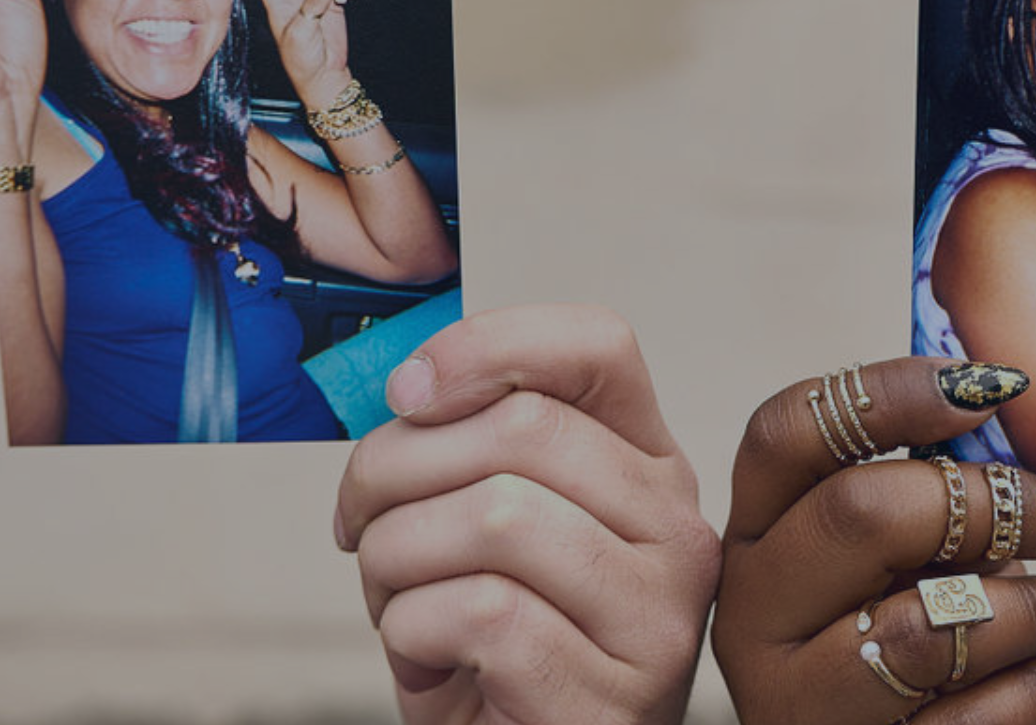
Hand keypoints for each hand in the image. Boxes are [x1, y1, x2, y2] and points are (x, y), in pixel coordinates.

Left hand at [334, 305, 720, 724]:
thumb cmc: (498, 656)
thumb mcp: (494, 529)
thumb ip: (474, 446)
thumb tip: (413, 383)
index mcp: (647, 467)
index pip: (598, 346)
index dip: (488, 345)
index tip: (407, 393)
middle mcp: (674, 530)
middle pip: (520, 428)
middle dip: (394, 470)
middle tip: (361, 528)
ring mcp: (656, 617)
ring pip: (494, 516)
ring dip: (397, 561)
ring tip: (398, 605)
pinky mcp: (613, 695)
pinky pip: (479, 614)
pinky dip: (412, 635)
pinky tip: (428, 662)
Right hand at [714, 358, 1035, 724]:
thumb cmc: (893, 640)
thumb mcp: (889, 560)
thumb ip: (927, 499)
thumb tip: (1016, 437)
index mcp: (759, 534)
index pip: (787, 430)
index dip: (888, 392)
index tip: (987, 388)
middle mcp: (755, 608)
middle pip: (857, 512)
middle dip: (988, 503)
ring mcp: (794, 696)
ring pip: (919, 628)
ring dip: (1024, 608)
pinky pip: (966, 719)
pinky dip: (1034, 684)